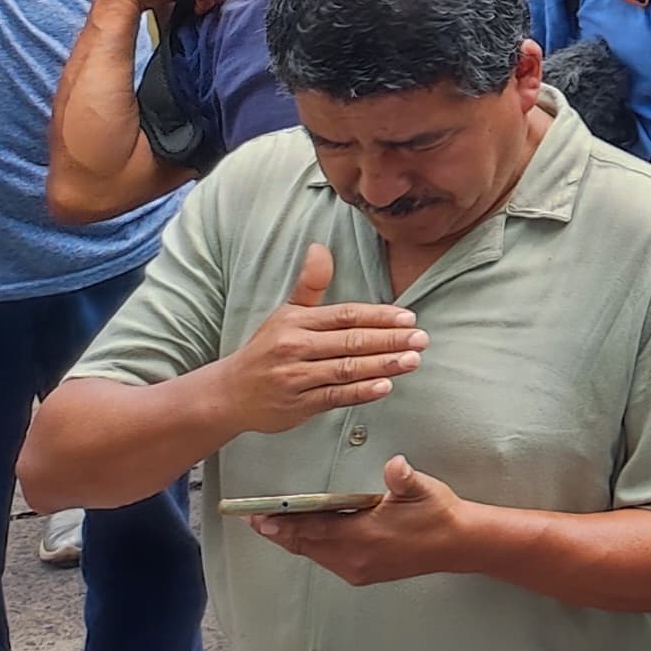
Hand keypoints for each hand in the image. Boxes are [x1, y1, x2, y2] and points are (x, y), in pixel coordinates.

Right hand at [215, 242, 427, 435]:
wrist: (229, 392)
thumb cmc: (266, 349)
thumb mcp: (285, 313)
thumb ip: (310, 284)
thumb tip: (319, 247)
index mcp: (296, 322)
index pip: (345, 315)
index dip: (379, 316)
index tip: (409, 317)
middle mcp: (295, 347)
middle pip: (350, 341)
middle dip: (389, 340)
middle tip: (421, 339)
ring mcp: (296, 377)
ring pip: (346, 369)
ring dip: (382, 365)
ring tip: (412, 360)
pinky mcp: (298, 404)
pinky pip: (334, 396)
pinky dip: (360, 392)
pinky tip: (385, 386)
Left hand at [250, 456, 476, 586]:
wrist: (460, 544)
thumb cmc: (439, 514)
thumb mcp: (422, 490)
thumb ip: (403, 478)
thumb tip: (394, 466)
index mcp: (366, 536)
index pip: (314, 530)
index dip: (285, 524)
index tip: (261, 518)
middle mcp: (357, 558)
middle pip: (307, 545)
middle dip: (280, 532)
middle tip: (256, 520)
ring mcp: (360, 569)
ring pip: (315, 554)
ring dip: (294, 541)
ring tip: (274, 527)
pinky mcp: (364, 573)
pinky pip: (327, 561)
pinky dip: (312, 548)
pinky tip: (306, 538)